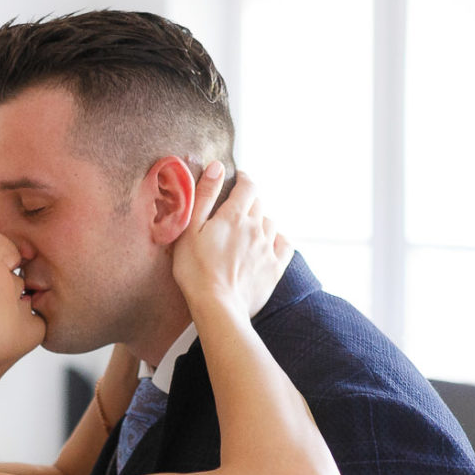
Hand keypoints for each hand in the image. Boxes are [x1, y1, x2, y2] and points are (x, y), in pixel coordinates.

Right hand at [172, 164, 291, 316]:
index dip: (244, 179)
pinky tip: (267, 244)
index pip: (247, 186)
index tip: (239, 179)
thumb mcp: (190, 230)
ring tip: (247, 232)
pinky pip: (284, 244)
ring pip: (271, 223)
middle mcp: (256, 227)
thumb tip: (217, 167)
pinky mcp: (274, 267)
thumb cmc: (196, 270)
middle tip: (234, 212)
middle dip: (248, 203)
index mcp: (234, 216)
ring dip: (261, 222)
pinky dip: (278, 240)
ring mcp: (267, 248)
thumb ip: (204, 196)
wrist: (218, 307)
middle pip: (258, 204)